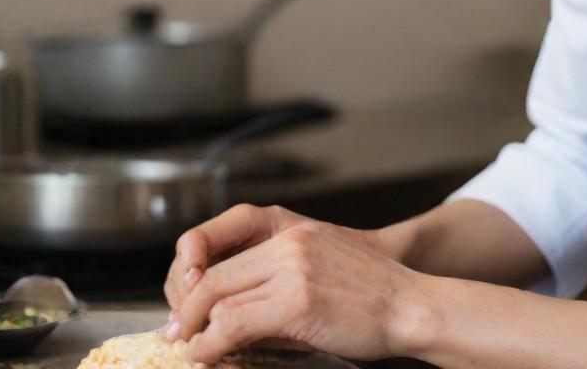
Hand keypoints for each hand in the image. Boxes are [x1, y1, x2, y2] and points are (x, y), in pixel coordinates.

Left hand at [164, 207, 421, 362]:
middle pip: (215, 275)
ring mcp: (294, 269)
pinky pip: (235, 322)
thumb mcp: (319, 272)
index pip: (225, 253)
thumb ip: (277, 282)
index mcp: (294, 232)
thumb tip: (228, 317)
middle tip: (175, 334)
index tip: (184, 311)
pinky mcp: (298, 300)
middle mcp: (290, 243)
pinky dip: (213, 343)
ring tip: (193, 348)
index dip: (195, 285)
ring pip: (219, 298)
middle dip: (187, 309)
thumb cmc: (371, 298)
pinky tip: (210, 354)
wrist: (411, 305)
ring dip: (197, 330)